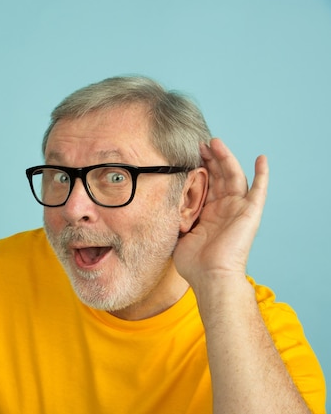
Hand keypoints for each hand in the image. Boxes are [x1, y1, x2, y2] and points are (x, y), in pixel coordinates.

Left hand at [173, 138, 268, 292]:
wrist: (210, 277)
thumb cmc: (193, 263)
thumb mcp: (177, 234)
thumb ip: (173, 218)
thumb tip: (156, 206)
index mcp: (208, 214)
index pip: (205, 184)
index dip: (198, 168)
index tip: (188, 153)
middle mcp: (224, 209)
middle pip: (218, 176)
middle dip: (209, 158)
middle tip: (199, 142)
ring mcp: (238, 209)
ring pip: (233, 176)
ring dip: (225, 158)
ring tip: (215, 141)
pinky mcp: (250, 213)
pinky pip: (259, 190)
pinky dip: (262, 174)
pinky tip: (261, 158)